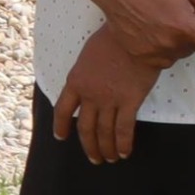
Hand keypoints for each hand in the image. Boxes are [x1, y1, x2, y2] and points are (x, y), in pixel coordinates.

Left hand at [50, 23, 166, 164]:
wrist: (133, 35)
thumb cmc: (112, 39)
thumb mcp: (88, 55)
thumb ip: (86, 73)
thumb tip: (91, 82)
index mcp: (75, 81)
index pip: (63, 109)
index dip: (61, 125)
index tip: (60, 137)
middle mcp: (89, 95)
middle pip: (85, 128)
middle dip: (89, 146)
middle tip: (94, 158)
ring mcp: (109, 100)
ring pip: (104, 132)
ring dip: (106, 148)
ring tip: (110, 158)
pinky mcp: (129, 102)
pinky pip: (124, 129)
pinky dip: (123, 143)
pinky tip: (124, 152)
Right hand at [78, 0, 194, 68]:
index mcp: (184, 26)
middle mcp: (169, 44)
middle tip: (184, 9)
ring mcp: (152, 51)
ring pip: (179, 52)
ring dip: (180, 39)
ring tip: (165, 17)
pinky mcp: (138, 54)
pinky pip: (161, 56)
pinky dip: (163, 45)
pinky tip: (153, 26)